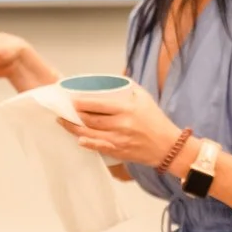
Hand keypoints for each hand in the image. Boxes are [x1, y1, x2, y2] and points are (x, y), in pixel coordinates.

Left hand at [61, 81, 184, 167]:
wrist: (169, 147)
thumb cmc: (156, 120)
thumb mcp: (144, 98)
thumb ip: (127, 87)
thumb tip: (109, 79)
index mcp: (127, 109)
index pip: (97, 104)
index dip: (81, 102)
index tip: (71, 99)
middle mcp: (121, 125)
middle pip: (89, 119)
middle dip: (72, 114)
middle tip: (63, 110)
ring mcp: (119, 140)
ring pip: (89, 133)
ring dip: (73, 128)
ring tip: (63, 122)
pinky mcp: (119, 152)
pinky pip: (98, 147)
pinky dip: (86, 143)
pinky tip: (78, 139)